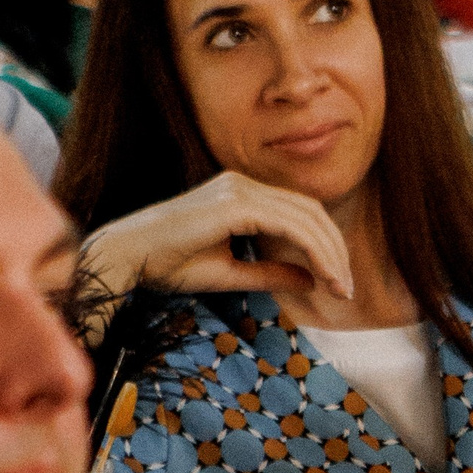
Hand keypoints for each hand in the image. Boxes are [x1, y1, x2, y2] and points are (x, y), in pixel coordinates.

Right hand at [77, 173, 354, 317]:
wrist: (126, 257)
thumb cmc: (168, 264)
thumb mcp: (230, 272)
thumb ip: (270, 273)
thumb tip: (312, 280)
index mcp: (242, 194)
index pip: (301, 214)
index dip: (326, 246)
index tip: (338, 283)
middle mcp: (243, 184)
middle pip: (311, 212)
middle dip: (336, 251)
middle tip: (346, 289)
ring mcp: (239, 189)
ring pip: (306, 217)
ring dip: (331, 254)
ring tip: (340, 288)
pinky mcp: (234, 203)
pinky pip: (290, 224)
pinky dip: (313, 250)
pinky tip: (323, 277)